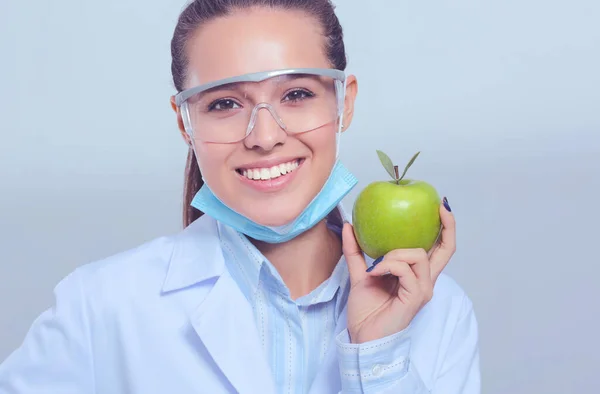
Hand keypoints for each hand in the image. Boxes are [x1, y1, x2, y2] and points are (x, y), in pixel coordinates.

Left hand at [341, 198, 455, 343]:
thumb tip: (350, 225)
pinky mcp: (416, 298)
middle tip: (439, 209)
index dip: (445, 228)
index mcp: (415, 275)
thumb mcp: (360, 273)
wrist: (362, 337)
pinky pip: (404, 270)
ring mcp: (423, 290)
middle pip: (446, 250)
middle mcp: (425, 281)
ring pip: (417, 255)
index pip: (438, 249)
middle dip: (447, 226)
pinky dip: (387, 265)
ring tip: (376, 266)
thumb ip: (356, 251)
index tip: (440, 206)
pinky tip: (374, 273)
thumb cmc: (366, 311)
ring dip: (392, 254)